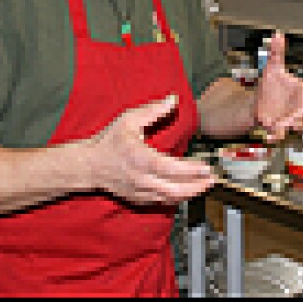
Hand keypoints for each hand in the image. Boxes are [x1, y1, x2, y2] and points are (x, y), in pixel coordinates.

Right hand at [83, 94, 216, 204]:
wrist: (89, 166)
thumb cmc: (109, 141)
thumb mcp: (128, 120)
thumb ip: (153, 110)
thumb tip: (173, 99)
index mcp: (140, 159)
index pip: (170, 168)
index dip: (190, 170)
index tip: (206, 167)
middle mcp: (141, 179)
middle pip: (174, 189)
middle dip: (197, 186)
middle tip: (213, 179)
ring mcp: (140, 192)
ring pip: (170, 198)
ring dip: (190, 193)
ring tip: (206, 185)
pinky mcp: (138, 199)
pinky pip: (162, 203)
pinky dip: (177, 199)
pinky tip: (189, 192)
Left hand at [254, 32, 302, 142]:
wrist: (258, 104)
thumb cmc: (272, 88)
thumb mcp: (273, 68)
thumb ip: (277, 52)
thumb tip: (277, 34)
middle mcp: (302, 106)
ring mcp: (293, 118)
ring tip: (302, 126)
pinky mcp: (280, 127)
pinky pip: (280, 133)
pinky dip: (276, 135)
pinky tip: (271, 135)